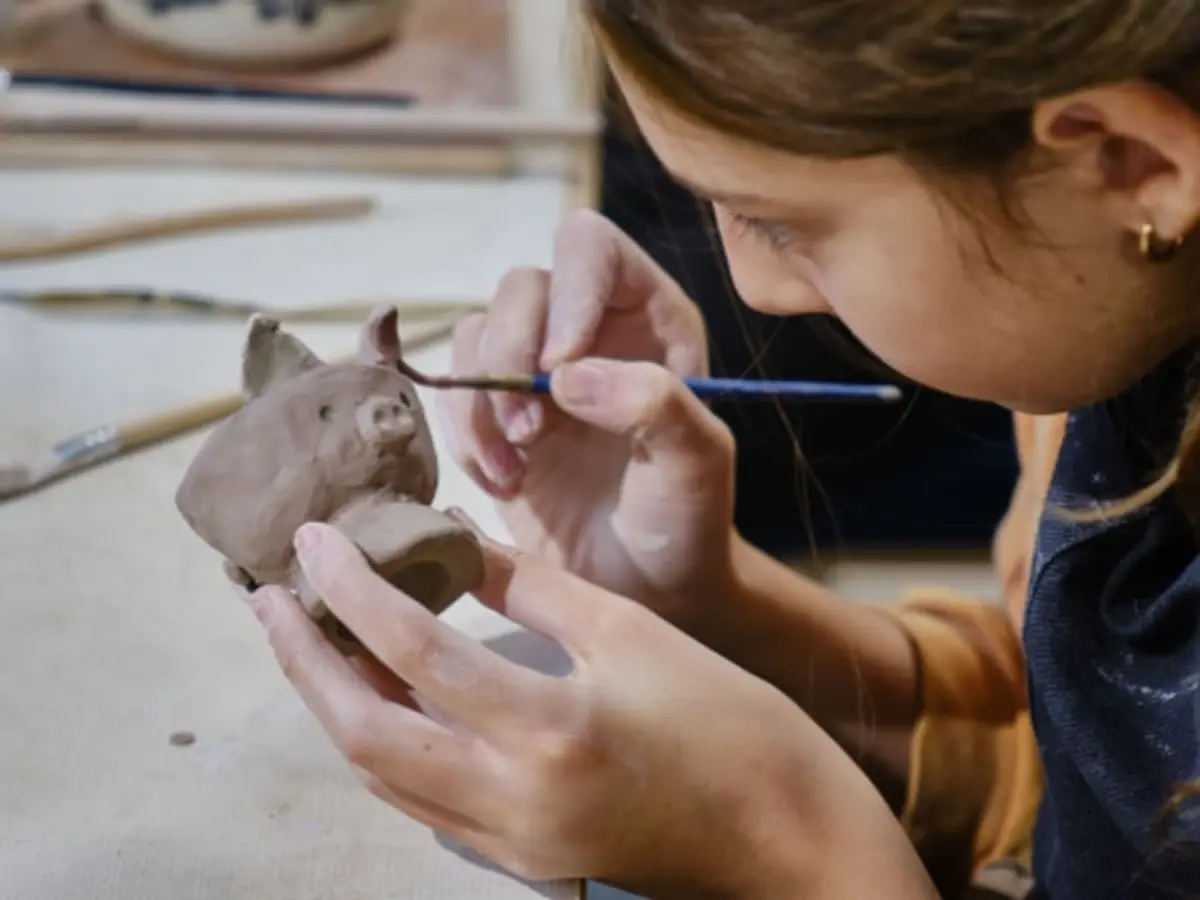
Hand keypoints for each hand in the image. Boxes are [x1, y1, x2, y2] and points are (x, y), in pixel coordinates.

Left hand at [250, 519, 921, 896]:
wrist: (784, 837)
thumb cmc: (729, 721)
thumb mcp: (632, 630)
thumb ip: (533, 586)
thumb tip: (457, 546)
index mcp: (550, 728)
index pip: (417, 650)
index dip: (354, 588)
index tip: (315, 540)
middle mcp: (512, 799)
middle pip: (367, 732)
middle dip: (305, 662)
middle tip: (271, 599)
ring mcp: (510, 842)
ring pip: (383, 776)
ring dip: (336, 705)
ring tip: (312, 638)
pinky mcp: (519, 858)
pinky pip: (422, 802)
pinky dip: (385, 745)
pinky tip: (379, 697)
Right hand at [438, 210, 735, 632]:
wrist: (645, 588)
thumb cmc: (687, 520)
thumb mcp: (695, 463)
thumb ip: (653, 404)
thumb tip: (567, 374)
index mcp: (648, 315)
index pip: (590, 248)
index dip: (566, 292)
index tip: (558, 367)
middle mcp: (586, 328)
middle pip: (518, 288)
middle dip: (508, 358)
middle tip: (528, 433)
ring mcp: (534, 372)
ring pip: (473, 337)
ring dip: (480, 405)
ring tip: (514, 469)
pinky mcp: (493, 417)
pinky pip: (449, 396)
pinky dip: (463, 439)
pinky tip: (503, 481)